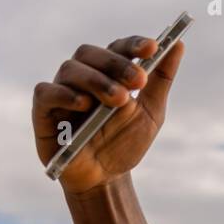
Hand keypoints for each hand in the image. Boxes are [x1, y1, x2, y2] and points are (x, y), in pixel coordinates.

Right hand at [32, 35, 185, 193]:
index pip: (117, 47)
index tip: (153, 48)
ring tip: (118, 99)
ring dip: (96, 80)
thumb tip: (179, 44)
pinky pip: (46, 92)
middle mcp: (82, 76)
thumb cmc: (124, 143)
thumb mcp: (150, 114)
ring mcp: (61, 91)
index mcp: (107, 72)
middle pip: (91, 54)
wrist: (105, 178)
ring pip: (71, 69)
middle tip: (138, 81)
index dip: (133, 44)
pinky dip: (64, 94)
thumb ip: (161, 80)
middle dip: (117, 64)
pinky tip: (84, 104)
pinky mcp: (43, 111)